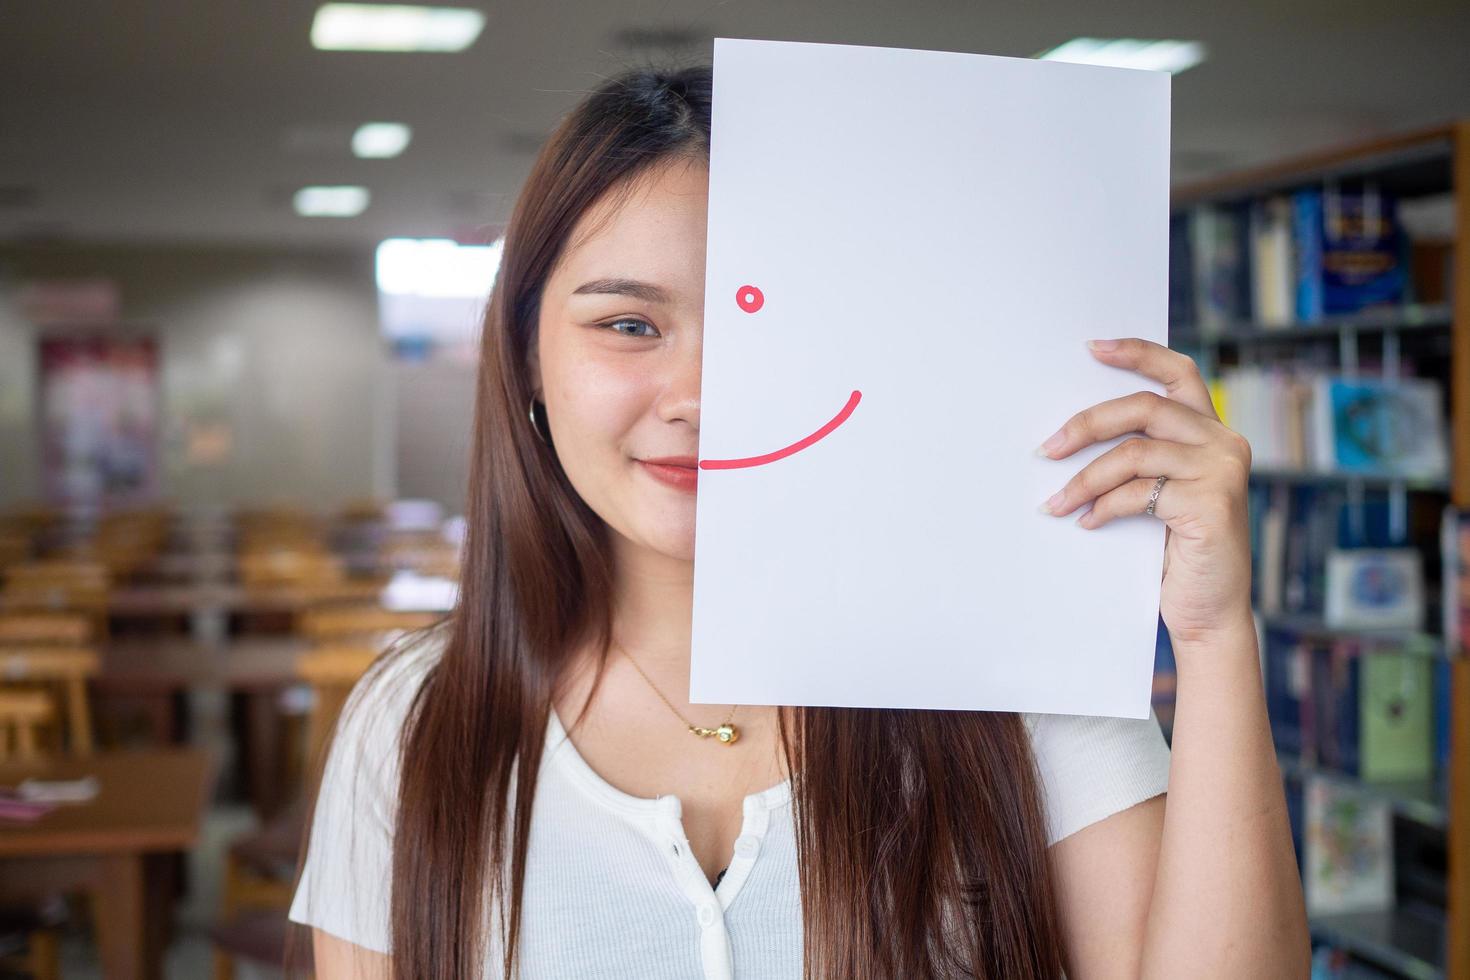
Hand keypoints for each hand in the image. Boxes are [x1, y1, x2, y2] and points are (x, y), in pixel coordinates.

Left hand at [1036, 337, 1253, 647]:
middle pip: (1144, 408)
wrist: (1210, 613)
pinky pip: (1139, 494)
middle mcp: (1224, 444)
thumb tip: (1073, 434)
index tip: (1092, 348)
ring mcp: (1222, 472)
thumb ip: (1143, 459)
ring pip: (1134, 454)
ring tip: (1056, 502)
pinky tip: (1087, 522)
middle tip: (1046, 449)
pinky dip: (1103, 507)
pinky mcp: (1212, 505)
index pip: (1179, 373)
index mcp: (1211, 433)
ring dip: (1084, 479)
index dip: (1137, 353)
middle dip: (1087, 424)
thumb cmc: (1177, 552)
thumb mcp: (1163, 494)